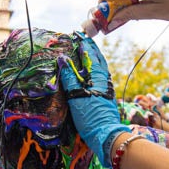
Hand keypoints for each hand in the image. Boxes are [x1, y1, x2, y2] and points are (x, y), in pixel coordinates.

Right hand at [57, 39, 128, 165]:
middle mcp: (105, 79)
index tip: (76, 34)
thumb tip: (62, 58)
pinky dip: (93, 70)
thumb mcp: (77, 95)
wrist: (106, 135)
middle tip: (81, 39)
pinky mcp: (105, 96)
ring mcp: (106, 88)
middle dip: (90, 49)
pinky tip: (88, 74)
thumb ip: (70, 77)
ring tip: (84, 53)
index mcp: (99, 76)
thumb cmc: (91, 116)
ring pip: (99, 68)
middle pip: (97, 59)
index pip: (91, 54)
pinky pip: (99, 77)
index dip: (83, 43)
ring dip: (92, 59)